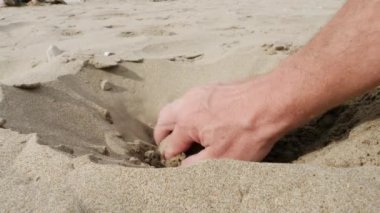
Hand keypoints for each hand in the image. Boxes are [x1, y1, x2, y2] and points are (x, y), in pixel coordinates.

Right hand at [154, 74, 294, 165]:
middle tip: (164, 143)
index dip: (170, 155)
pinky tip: (197, 114)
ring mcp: (199, 93)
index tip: (172, 160)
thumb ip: (197, 165)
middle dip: (161, 133)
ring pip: (175, 105)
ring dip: (171, 119)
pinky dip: (185, 108)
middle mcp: (187, 105)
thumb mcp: (222, 159)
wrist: (270, 102)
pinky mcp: (212, 87)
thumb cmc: (247, 132)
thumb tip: (182, 167)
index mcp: (186, 123)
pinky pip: (190, 97)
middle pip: (164, 119)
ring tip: (176, 128)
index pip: (170, 144)